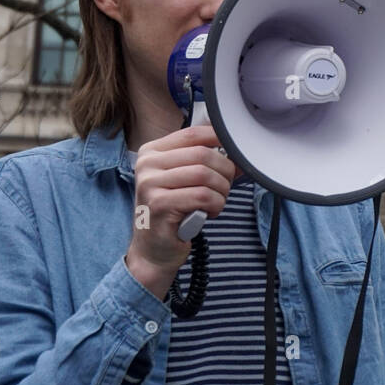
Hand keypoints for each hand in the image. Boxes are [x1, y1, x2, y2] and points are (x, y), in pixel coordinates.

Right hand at [125, 125, 239, 294]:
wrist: (152, 250)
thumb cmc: (172, 213)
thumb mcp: (183, 180)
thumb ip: (202, 161)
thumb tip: (237, 149)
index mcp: (151, 152)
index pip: (194, 133)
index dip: (220, 140)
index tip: (233, 153)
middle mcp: (147, 164)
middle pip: (203, 154)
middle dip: (225, 171)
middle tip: (225, 187)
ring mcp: (150, 184)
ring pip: (205, 175)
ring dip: (221, 190)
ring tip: (216, 202)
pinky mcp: (159, 205)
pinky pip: (203, 196)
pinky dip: (215, 205)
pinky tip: (209, 213)